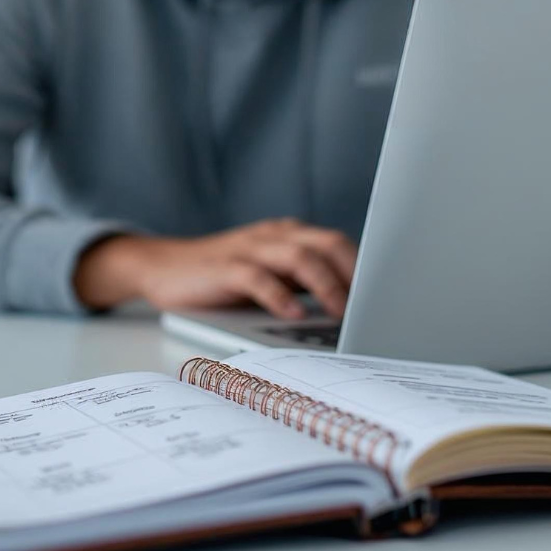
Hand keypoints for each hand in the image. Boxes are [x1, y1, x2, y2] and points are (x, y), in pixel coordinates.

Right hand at [74, 219, 355, 318]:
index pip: (339, 244)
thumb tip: (352, 313)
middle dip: (354, 275)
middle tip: (371, 307)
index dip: (366, 268)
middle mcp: (273, 236)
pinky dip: (280, 296)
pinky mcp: (224, 268)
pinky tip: (294, 315)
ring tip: (341, 313)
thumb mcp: (270, 277)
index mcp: (288, 236)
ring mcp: (248, 250)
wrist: (162, 268)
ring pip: (298, 257)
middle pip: (327, 244)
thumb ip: (303, 284)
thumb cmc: (221, 278)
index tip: (387, 298)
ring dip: (325, 285)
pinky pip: (258, 278)